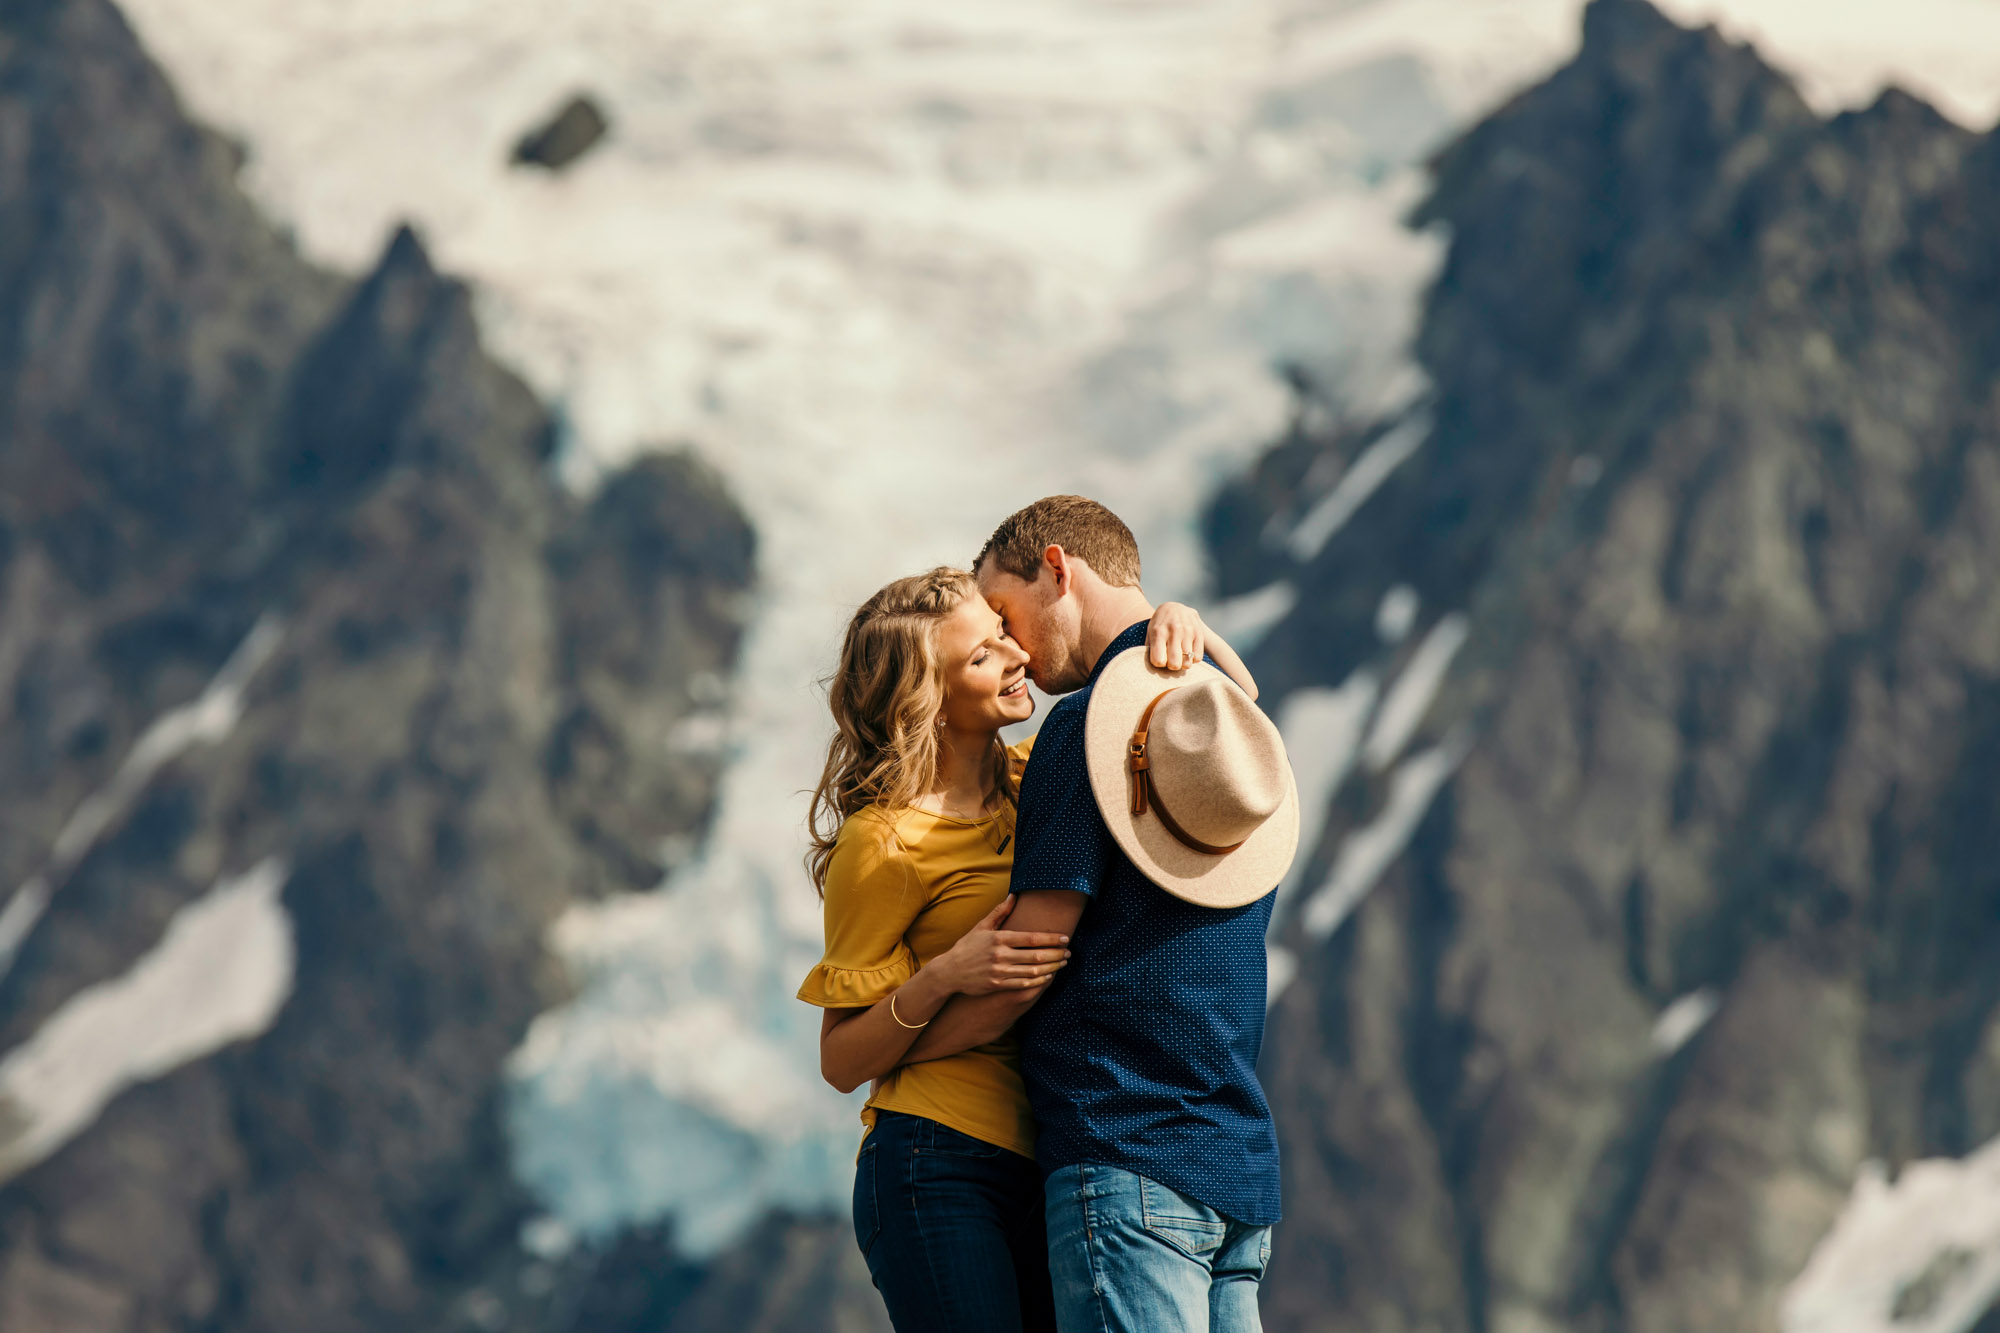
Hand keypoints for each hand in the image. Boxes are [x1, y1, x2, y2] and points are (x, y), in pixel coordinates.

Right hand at [926, 895, 1071, 995]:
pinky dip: (1039, 981)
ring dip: (1051, 968)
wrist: (949, 971)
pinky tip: (1047, 976)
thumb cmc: (967, 947)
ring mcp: (999, 971)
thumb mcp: (981, 927)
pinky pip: (1024, 984)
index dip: (1051, 939)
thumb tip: (1014, 895)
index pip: (1032, 938)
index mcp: (999, 938)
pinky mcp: (998, 985)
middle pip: (1036, 955)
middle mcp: (1000, 955)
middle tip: (1069, 953)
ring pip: (1033, 971)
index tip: (1065, 938)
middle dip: (1056, 954)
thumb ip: (999, 912)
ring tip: (1062, 964)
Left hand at [1147, 601, 1208, 671]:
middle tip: (1170, 660)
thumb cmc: (1159, 625)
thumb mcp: (1150, 633)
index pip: (1158, 660)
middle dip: (1171, 666)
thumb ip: (1149, 649)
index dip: (1159, 663)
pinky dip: (1192, 660)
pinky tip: (1188, 653)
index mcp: (1158, 632)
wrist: (1175, 607)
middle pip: (1174, 664)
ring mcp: (1188, 632)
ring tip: (1179, 656)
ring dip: (1182, 663)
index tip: (1159, 659)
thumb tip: (1151, 668)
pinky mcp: (1199, 633)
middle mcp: (1174, 631)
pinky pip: (1197, 658)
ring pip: (1187, 663)